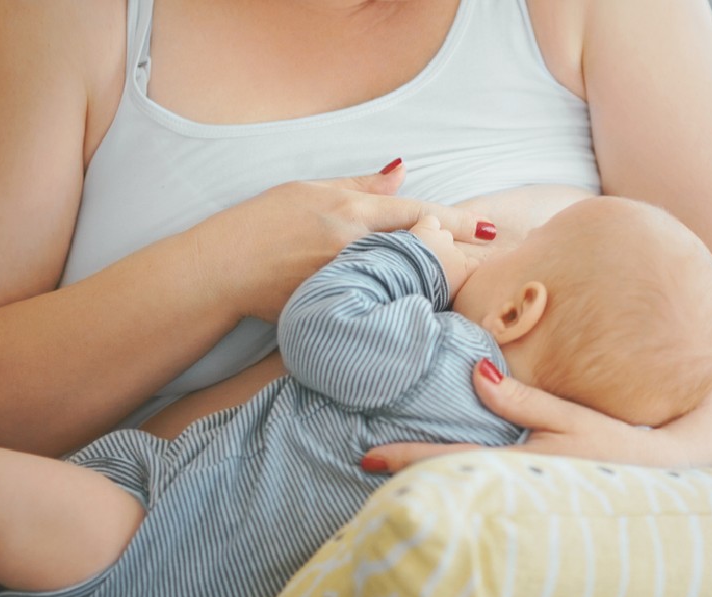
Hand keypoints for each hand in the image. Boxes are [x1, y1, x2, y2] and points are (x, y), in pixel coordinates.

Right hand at [206, 160, 494, 322]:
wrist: (222, 268)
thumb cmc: (260, 224)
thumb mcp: (309, 191)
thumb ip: (360, 186)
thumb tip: (403, 171)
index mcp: (348, 210)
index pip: (415, 213)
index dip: (456, 221)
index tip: (489, 230)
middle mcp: (352, 244)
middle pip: (420, 250)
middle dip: (457, 257)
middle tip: (489, 264)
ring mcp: (344, 278)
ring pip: (405, 281)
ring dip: (434, 283)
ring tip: (463, 287)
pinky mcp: (334, 305)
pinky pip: (378, 304)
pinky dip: (400, 304)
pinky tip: (419, 311)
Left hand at [365, 360, 696, 471]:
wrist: (659, 483)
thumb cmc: (617, 447)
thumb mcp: (572, 416)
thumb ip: (522, 399)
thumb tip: (477, 370)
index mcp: (518, 468)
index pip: (449, 461)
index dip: (405, 458)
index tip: (365, 457)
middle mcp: (510, 490)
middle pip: (443, 484)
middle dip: (402, 477)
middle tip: (359, 464)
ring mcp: (516, 501)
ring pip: (456, 493)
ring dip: (422, 482)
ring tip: (384, 471)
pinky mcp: (524, 502)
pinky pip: (476, 494)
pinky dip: (449, 486)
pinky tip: (431, 480)